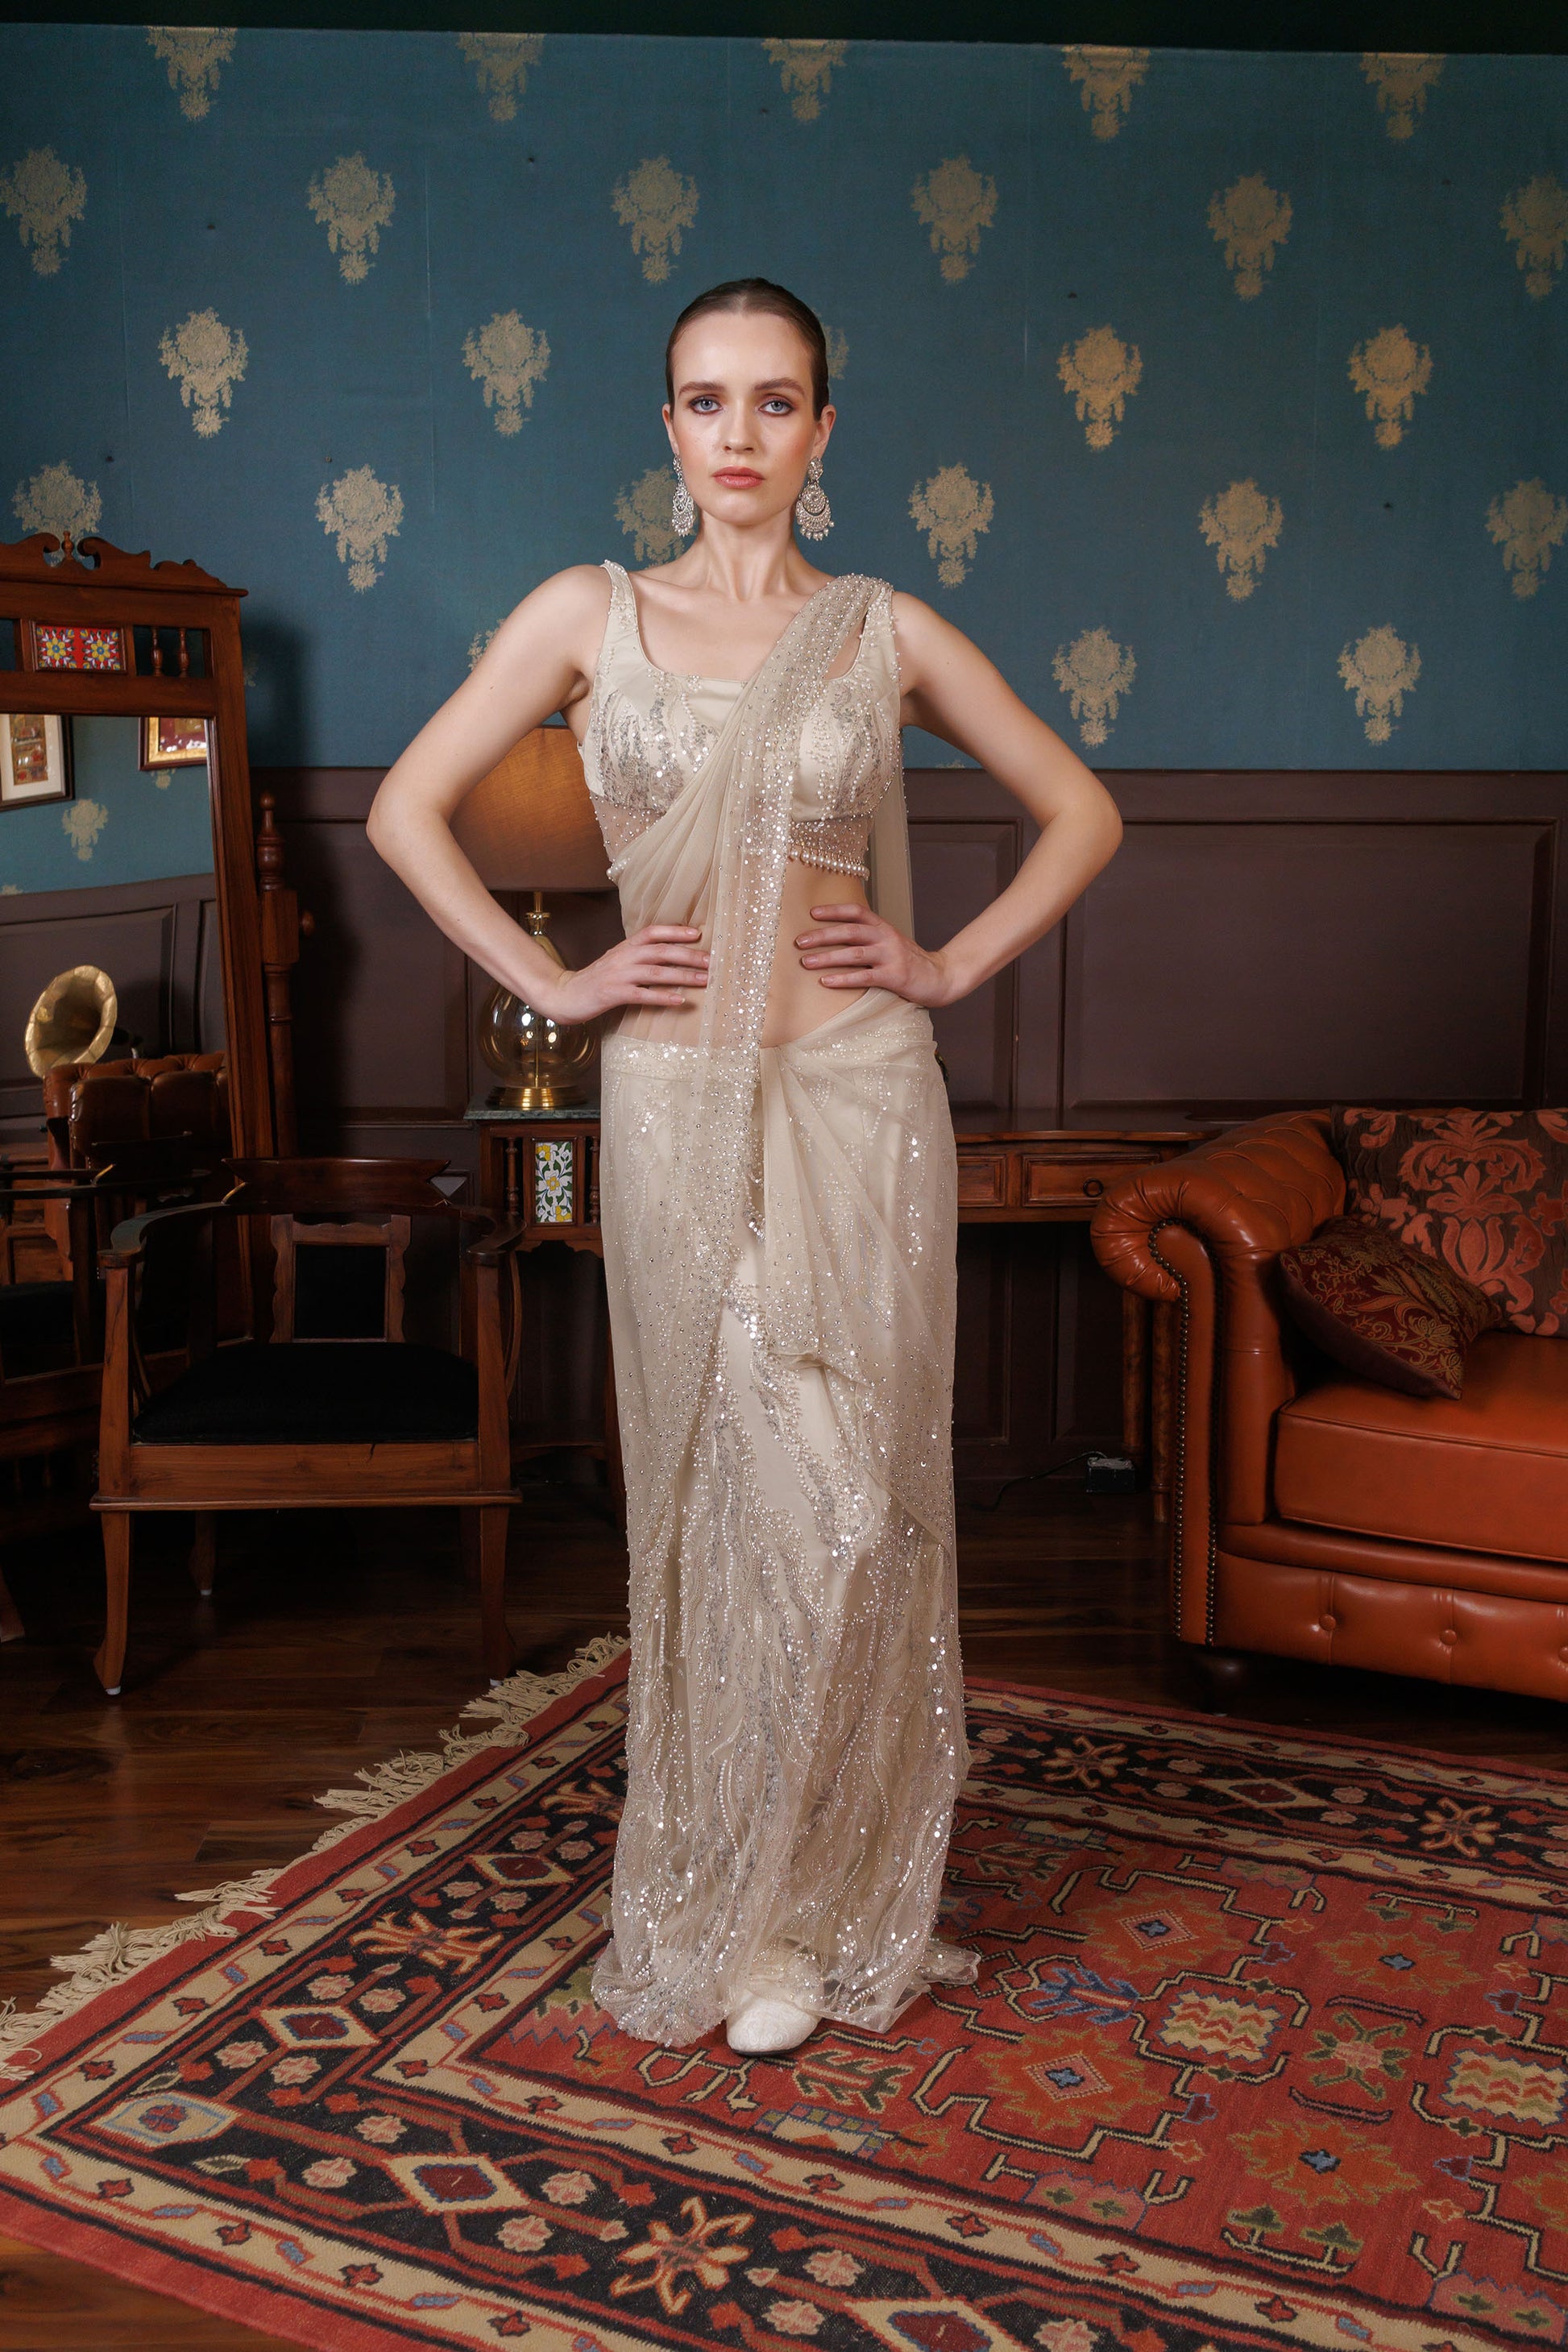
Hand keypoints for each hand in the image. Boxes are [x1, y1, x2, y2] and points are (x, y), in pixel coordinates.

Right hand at [541, 925, 708, 1019]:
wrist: (565, 994)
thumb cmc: (597, 979)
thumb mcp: (617, 961)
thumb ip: (638, 955)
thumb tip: (668, 955)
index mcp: (625, 947)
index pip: (652, 932)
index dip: (675, 931)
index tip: (698, 933)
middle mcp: (623, 957)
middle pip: (661, 951)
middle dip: (689, 955)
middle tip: (712, 961)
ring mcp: (618, 975)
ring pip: (656, 973)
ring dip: (683, 976)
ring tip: (704, 980)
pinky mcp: (614, 994)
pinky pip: (643, 995)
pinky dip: (663, 997)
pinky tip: (680, 1001)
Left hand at [795, 904, 954, 1007]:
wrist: (941, 977)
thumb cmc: (909, 961)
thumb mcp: (890, 943)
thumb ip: (869, 938)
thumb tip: (835, 938)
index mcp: (883, 927)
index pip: (856, 911)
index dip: (834, 910)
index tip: (812, 912)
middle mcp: (886, 937)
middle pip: (850, 931)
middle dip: (822, 935)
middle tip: (799, 941)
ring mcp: (890, 956)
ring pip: (854, 953)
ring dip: (827, 957)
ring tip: (806, 962)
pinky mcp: (894, 976)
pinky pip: (863, 977)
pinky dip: (843, 979)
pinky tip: (826, 981)